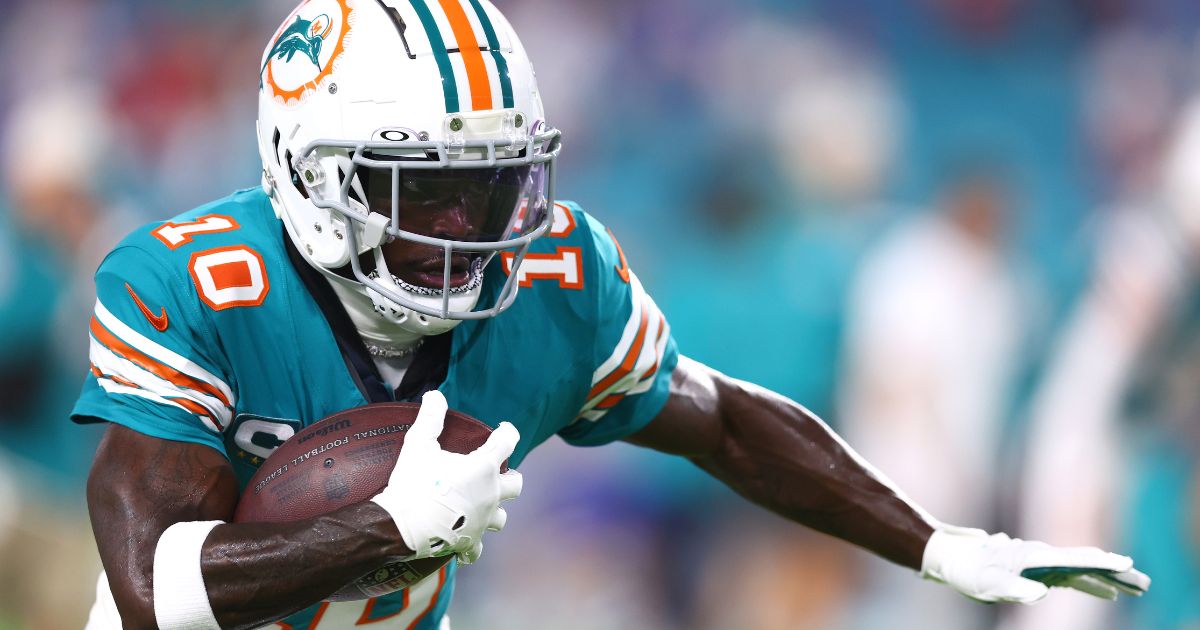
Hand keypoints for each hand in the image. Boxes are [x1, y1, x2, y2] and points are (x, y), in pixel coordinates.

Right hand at [370, 391, 522, 563]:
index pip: (508, 442)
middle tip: (491, 474)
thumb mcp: (418, 444)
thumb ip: (430, 418)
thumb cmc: (412, 483)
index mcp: (484, 467)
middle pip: (516, 484)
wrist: (399, 526)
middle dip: (508, 477)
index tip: (502, 430)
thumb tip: (435, 395)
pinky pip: (479, 547)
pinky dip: (473, 542)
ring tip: (478, 505)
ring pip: (502, 516)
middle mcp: (491, 493)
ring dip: (494, 509)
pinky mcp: (471, 540)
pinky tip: (463, 537)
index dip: (507, 432)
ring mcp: (483, 519)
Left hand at [921, 525, 1149, 602]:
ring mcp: (1042, 563)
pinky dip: (1092, 584)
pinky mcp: (1039, 571)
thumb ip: (1015, 588)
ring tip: (1136, 588)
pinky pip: (1072, 578)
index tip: (1125, 565)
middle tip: (1145, 583)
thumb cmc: (969, 571)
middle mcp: (1043, 556)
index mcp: (1035, 557)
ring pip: (1083, 570)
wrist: (952, 558)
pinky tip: (1107, 594)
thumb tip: (1042, 593)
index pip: (1075, 560)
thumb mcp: (988, 585)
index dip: (1101, 563)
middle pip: (1087, 563)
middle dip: (1117, 573)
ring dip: (1110, 579)